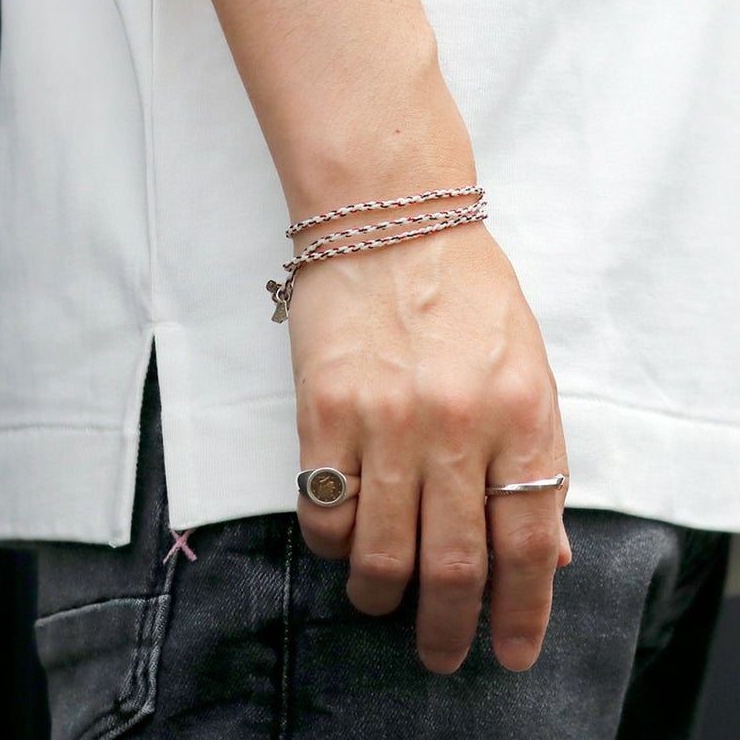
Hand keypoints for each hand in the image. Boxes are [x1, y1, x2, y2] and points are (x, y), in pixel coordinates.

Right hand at [289, 220, 570, 673]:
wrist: (392, 221)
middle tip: (442, 653)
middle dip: (449, 631)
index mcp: (523, 415)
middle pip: (454, 566)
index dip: (522, 614)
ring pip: (380, 555)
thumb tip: (550, 553)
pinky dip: (332, 546)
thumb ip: (536, 461)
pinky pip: (323, 513)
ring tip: (381, 601)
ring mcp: (386, 421)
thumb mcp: (528, 369)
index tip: (508, 652)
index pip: (530, 545)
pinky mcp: (323, 412)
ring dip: (380, 597)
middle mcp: (457, 427)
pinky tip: (342, 540)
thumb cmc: (466, 294)